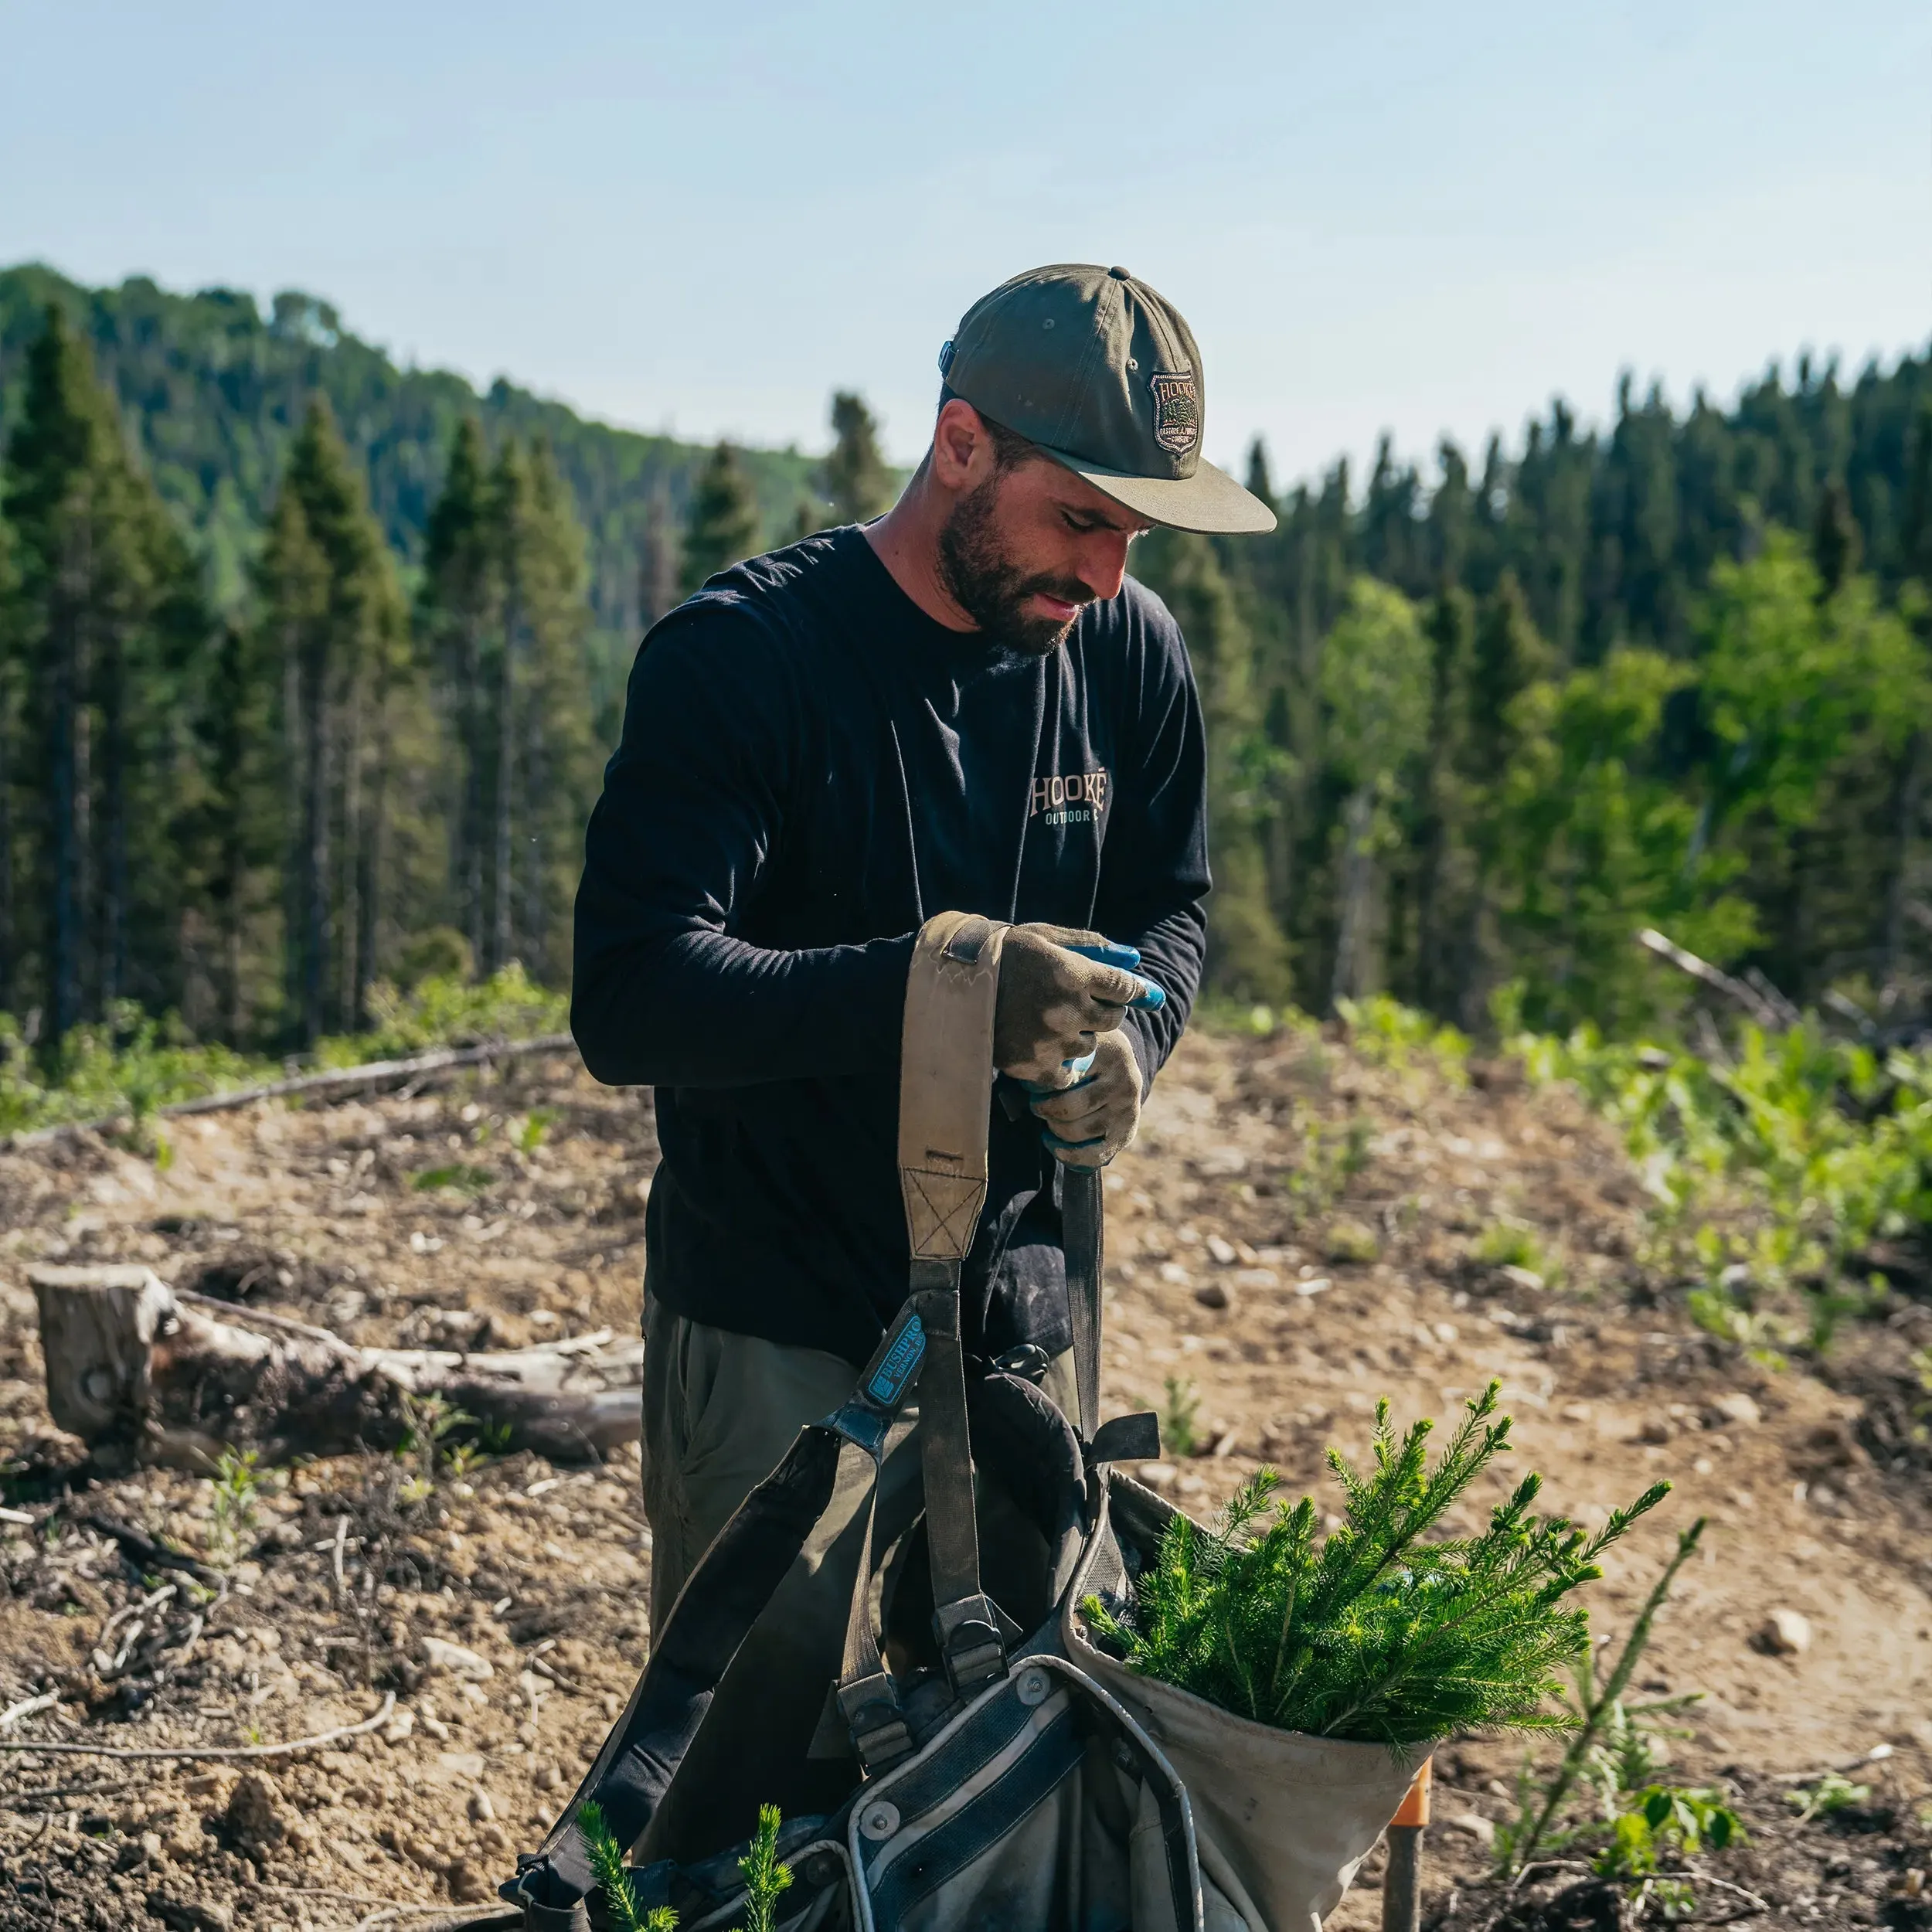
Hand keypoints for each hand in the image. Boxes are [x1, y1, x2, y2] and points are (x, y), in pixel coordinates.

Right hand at [992, 925, 1161, 1085]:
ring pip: (1089, 1047)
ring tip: (1050, 1025)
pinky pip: (1066, 1075)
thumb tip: (1136, 958)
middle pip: (1112, 1020)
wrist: (953, 985)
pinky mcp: (1034, 1065)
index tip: (1133, 994)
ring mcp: (1051, 1040)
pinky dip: (1059, 1065)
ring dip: (1077, 1038)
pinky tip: (1042, 1048)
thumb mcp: (1046, 937)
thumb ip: (1094, 945)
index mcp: (1073, 972)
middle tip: (1078, 1006)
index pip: (1124, 987)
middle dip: (1102, 1012)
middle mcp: (1067, 1008)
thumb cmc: (1004, 953)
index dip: (1132, 991)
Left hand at [1028, 1029, 1142, 1167]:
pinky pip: (1094, 1155)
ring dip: (1054, 1129)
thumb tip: (1027, 1076)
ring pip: (1076, 1131)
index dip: (1039, 1086)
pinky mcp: (1126, 1133)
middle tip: (1036, 1104)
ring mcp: (1127, 1110)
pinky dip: (1070, 1155)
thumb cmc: (1085, 1055)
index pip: (1065, 1075)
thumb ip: (1057, 1055)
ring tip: (1048, 1119)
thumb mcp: (1075, 1044)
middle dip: (1043, 1109)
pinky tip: (1054, 1145)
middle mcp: (1125, 1082)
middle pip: (1067, 1107)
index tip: (1030, 1084)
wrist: (1119, 1067)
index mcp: (1110, 1052)